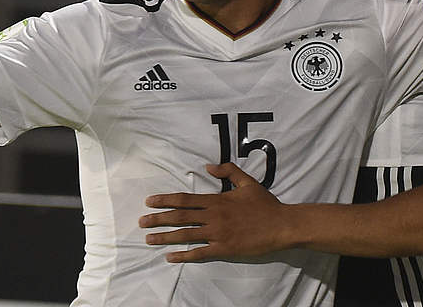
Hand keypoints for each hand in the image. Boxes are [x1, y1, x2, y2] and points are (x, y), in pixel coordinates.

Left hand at [141, 163, 289, 261]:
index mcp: (217, 200)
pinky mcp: (224, 249)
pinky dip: (183, 255)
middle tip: (141, 221)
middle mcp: (213, 216)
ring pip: (185, 235)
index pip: (185, 200)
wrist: (281, 225)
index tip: (149, 202)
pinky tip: (170, 256)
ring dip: (165, 237)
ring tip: (149, 239)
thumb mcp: (248, 182)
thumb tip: (208, 165)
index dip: (166, 200)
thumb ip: (228, 172)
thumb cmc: (265, 204)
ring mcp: (217, 234)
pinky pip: (199, 253)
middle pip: (180, 217)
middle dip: (158, 219)